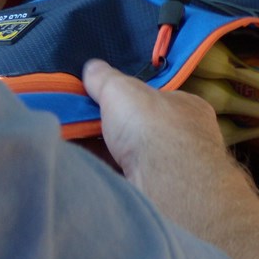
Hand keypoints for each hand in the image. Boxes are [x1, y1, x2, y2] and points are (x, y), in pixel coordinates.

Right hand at [82, 59, 228, 195]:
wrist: (163, 180)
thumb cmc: (152, 125)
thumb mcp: (123, 90)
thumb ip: (106, 79)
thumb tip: (93, 67)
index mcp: (187, 107)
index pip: (156, 100)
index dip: (128, 100)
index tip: (99, 104)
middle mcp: (185, 137)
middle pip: (141, 129)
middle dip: (113, 129)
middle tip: (79, 126)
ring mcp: (173, 167)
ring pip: (132, 156)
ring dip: (105, 152)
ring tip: (71, 146)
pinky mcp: (156, 192)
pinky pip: (125, 178)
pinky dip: (103, 173)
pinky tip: (82, 169)